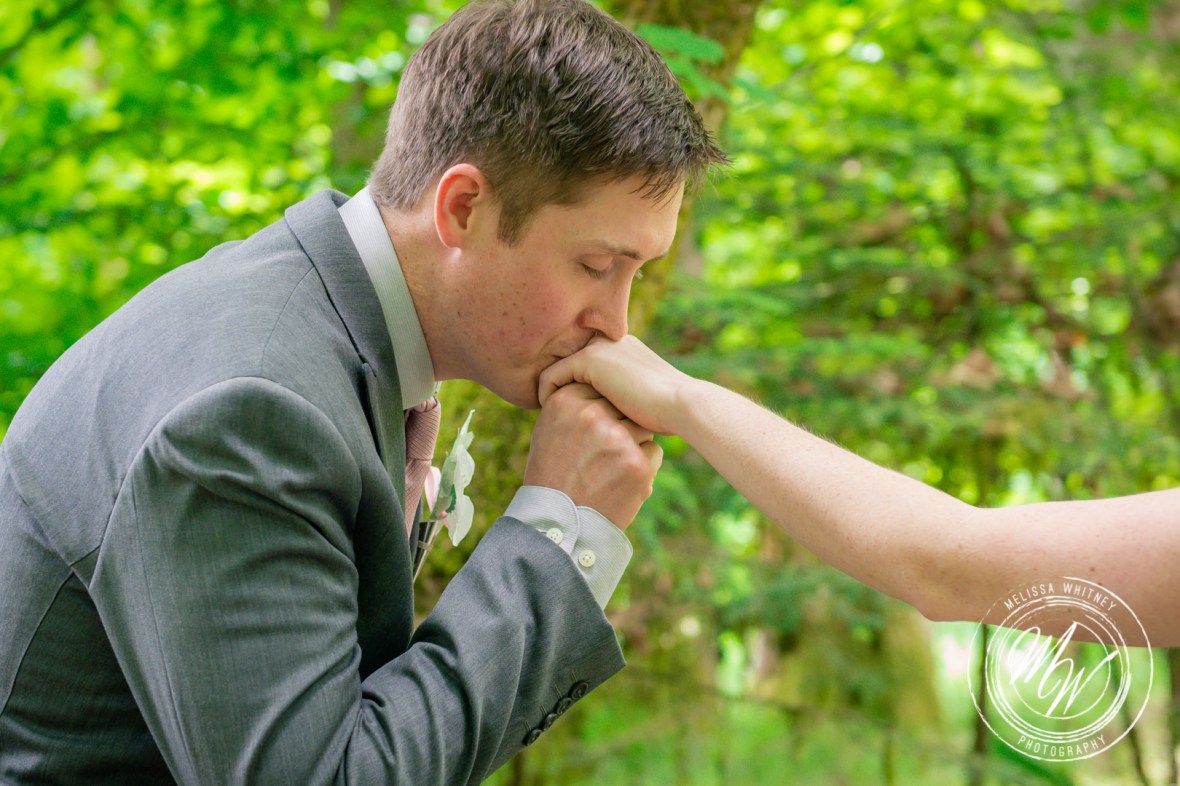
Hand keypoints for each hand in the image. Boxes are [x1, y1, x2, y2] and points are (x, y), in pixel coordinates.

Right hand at [524, 383, 661, 529]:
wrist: (557, 523)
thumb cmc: (552, 474)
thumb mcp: (549, 429)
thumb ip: (573, 404)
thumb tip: (601, 383)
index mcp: (565, 401)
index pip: (601, 388)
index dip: (603, 409)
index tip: (593, 429)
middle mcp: (591, 415)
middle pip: (624, 405)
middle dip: (620, 423)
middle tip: (603, 451)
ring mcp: (616, 439)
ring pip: (642, 427)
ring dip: (633, 443)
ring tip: (609, 467)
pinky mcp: (636, 464)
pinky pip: (653, 451)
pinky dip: (642, 465)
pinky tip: (620, 480)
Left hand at [538, 335, 694, 435]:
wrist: (681, 405)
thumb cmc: (668, 415)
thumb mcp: (642, 403)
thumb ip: (623, 400)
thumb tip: (611, 416)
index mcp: (624, 349)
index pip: (588, 366)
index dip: (574, 388)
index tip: (567, 414)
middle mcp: (610, 342)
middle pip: (569, 364)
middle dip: (559, 388)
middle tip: (551, 416)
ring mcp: (599, 348)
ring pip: (558, 369)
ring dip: (550, 393)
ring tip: (547, 417)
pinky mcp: (589, 360)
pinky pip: (551, 376)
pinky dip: (545, 395)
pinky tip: (549, 416)